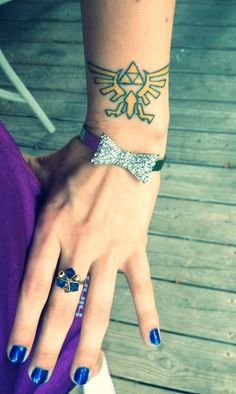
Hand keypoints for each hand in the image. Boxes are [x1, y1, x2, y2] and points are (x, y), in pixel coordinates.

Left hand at [7, 134, 160, 384]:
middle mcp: (79, 245)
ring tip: (85, 373)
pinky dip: (147, 312)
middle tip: (39, 377)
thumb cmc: (83, 156)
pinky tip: (150, 339)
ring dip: (90, 342)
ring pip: (99, 305)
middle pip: (62, 305)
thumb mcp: (46, 168)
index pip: (33, 286)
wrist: (123, 144)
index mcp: (52, 229)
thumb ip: (24, 176)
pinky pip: (142, 285)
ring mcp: (109, 249)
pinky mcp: (135, 246)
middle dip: (48, 344)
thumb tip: (7, 167)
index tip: (15, 350)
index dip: (22, 322)